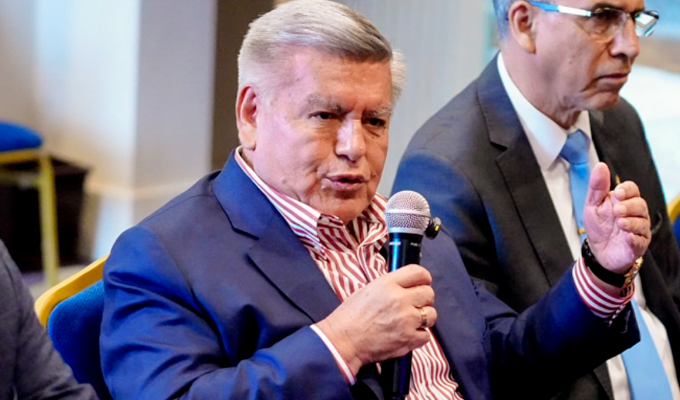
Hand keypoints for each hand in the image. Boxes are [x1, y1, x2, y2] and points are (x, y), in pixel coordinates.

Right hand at [315, 264, 436, 375]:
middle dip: (424, 299)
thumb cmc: (350, 317)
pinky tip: (407, 334)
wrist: (343, 341)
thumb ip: (390, 286)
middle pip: (429, 293)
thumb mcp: (368, 290)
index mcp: (388, 284)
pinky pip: (426, 335)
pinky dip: (419, 336)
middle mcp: (400, 299)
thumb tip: (406, 285)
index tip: (423, 283)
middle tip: (414, 305)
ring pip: (431, 314)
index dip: (424, 278)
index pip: (419, 273)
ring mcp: (406, 320)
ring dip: (424, 318)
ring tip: (411, 321)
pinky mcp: (409, 339)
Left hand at [583, 163, 650, 273]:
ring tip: (620, 223)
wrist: (598, 251)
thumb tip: (600, 166)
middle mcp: (634, 213)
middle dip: (629, 206)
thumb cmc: (599, 226)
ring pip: (642, 222)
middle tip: (617, 210)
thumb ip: (597, 187)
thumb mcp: (593, 205)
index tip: (618, 193)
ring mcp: (638, 229)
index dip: (627, 190)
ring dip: (631, 222)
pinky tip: (627, 237)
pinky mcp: (638, 245)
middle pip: (640, 204)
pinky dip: (634, 238)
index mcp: (623, 201)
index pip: (632, 189)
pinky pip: (640, 240)